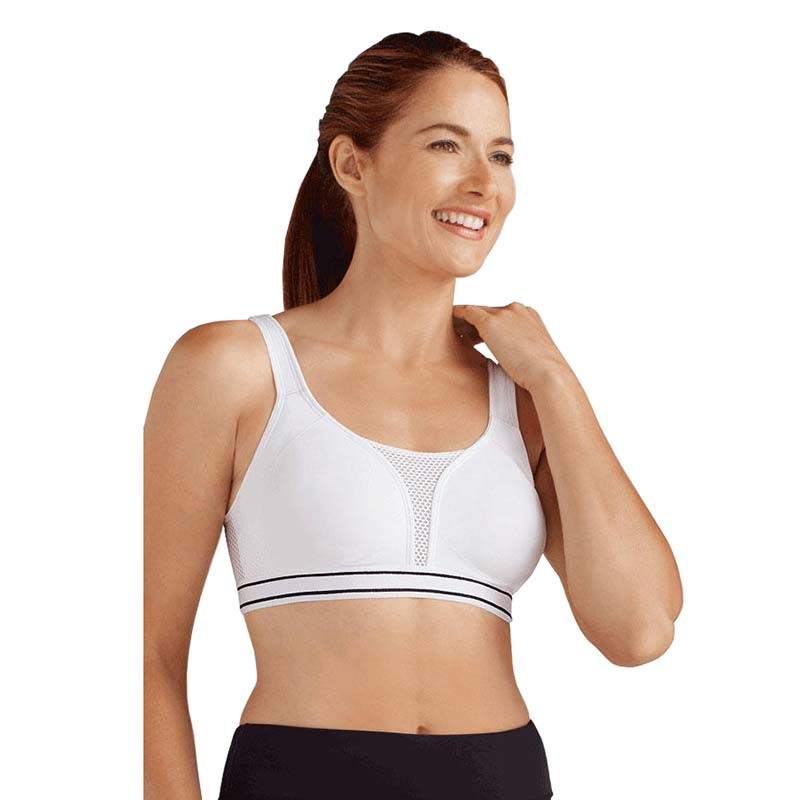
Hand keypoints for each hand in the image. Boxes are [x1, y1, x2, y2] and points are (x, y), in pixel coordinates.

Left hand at [452, 302, 571, 390]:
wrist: (549, 374)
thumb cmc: (544, 375)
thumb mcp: (533, 359)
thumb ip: (520, 353)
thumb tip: (510, 363)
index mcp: (530, 317)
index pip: (503, 317)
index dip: (487, 328)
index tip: (475, 338)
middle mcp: (518, 310)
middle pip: (488, 312)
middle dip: (473, 323)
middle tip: (457, 334)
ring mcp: (504, 313)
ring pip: (476, 311)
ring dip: (463, 321)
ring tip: (450, 331)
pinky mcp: (491, 322)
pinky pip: (467, 312)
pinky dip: (457, 315)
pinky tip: (446, 321)